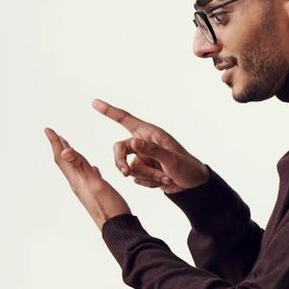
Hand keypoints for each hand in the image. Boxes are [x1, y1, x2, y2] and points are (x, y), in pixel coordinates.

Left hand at [46, 128, 130, 226]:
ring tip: (70, 147)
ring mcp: (87, 189)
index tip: (48, 129)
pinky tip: (93, 169)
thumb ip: (81, 167)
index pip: (62, 157)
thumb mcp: (94, 183)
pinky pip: (89, 177)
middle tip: (55, 134)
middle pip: (66, 162)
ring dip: (73, 156)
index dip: (56, 142)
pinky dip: (88, 168)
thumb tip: (64, 151)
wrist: (117, 228)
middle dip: (61, 146)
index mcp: (77, 179)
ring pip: (77, 169)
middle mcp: (79, 184)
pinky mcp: (97, 193)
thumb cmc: (108, 208)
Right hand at [93, 99, 207, 191]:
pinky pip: (136, 179)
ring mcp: (142, 158)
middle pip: (120, 150)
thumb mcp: (172, 159)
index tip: (95, 102)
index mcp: (149, 133)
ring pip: (130, 168)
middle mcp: (143, 144)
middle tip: (125, 173)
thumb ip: (152, 150)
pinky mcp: (143, 172)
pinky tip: (163, 181)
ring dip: (147, 176)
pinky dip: (149, 183)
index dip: (109, 111)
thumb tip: (133, 143)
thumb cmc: (187, 167)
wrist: (193, 185)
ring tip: (165, 177)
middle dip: (121, 162)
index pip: (125, 120)